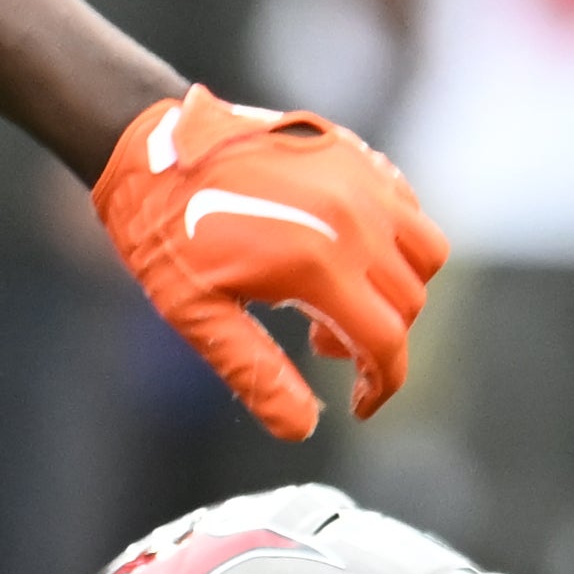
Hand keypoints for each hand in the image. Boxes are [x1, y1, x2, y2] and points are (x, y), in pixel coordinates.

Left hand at [94, 88, 447, 439]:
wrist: (147, 144)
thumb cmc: (164, 230)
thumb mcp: (195, 313)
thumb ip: (255, 373)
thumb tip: (304, 429)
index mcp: (317, 264)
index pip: (385, 343)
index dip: (381, 386)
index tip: (360, 405)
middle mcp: (354, 220)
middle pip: (408, 303)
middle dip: (377, 339)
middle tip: (320, 343)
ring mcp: (361, 180)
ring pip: (426, 252)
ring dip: (399, 288)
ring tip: (337, 296)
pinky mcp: (356, 154)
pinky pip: (409, 207)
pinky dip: (397, 239)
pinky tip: (345, 250)